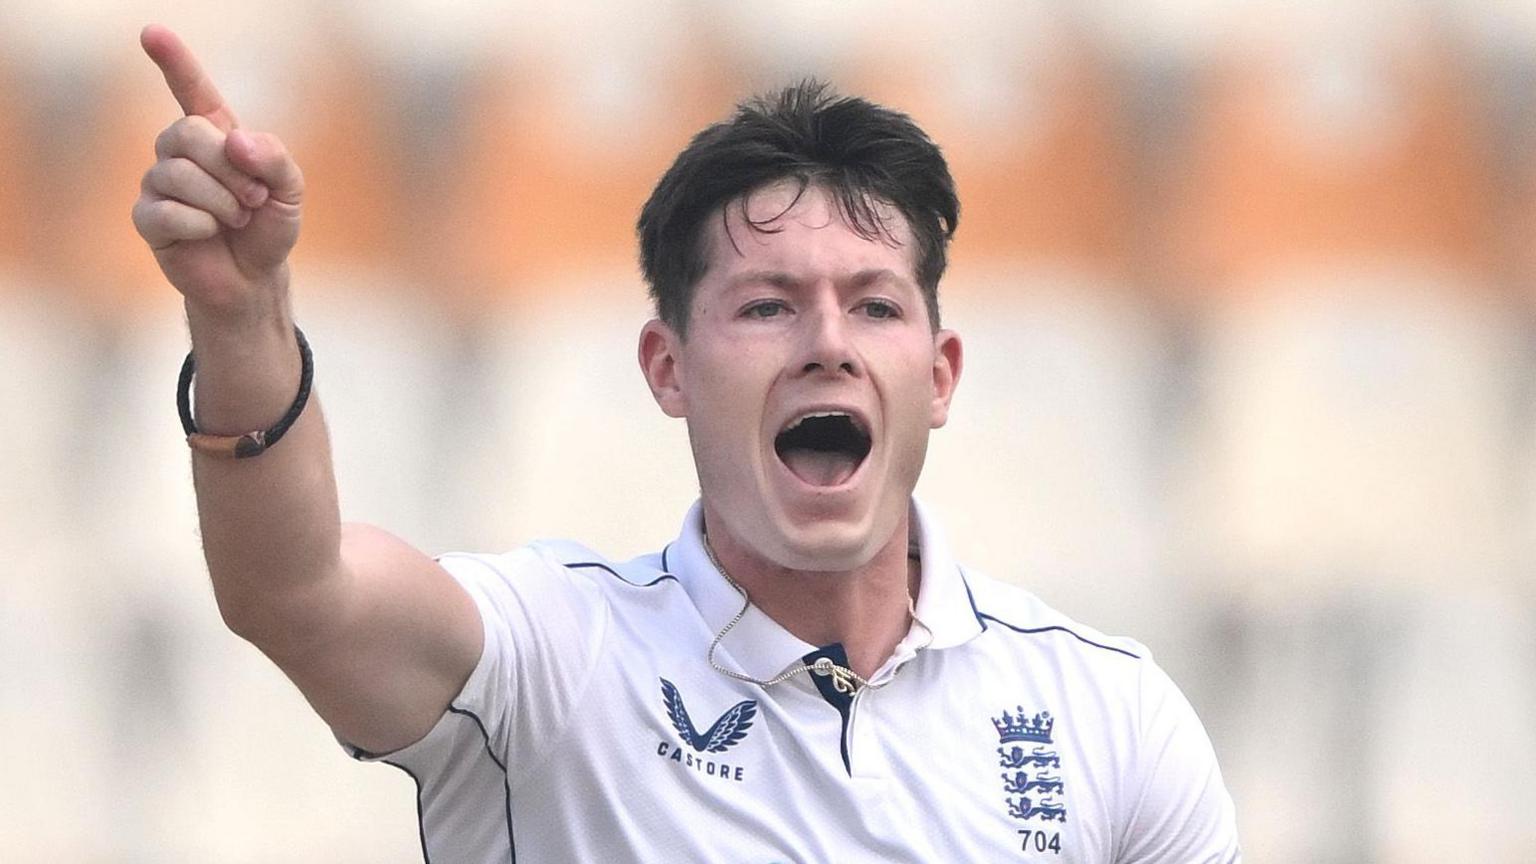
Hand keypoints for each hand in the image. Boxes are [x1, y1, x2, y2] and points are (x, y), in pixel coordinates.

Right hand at [132, 25, 303, 319]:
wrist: (254, 278)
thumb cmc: (268, 226)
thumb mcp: (290, 190)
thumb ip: (274, 158)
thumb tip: (235, 140)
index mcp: (215, 134)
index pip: (192, 90)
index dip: (174, 61)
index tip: (152, 32)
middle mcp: (179, 151)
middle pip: (189, 133)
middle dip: (231, 169)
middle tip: (254, 198)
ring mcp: (159, 182)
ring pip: (180, 173)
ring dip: (222, 202)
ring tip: (237, 218)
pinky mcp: (147, 217)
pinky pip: (168, 211)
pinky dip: (202, 225)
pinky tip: (210, 234)